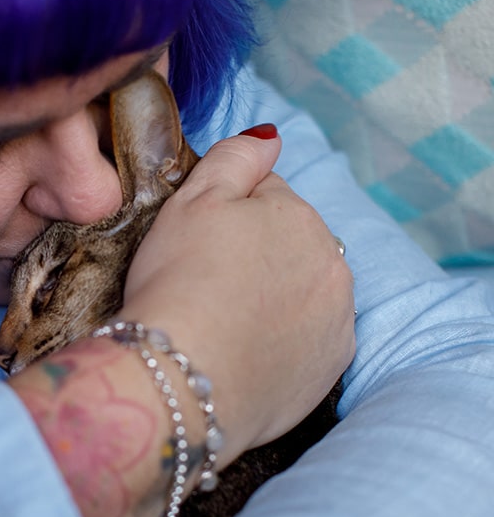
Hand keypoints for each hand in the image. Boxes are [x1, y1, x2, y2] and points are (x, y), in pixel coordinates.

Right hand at [121, 127, 355, 458]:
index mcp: (300, 216)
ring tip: (224, 321)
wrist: (181, 378)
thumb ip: (235, 158)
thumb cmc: (178, 283)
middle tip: (205, 285)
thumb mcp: (192, 201)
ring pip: (301, 293)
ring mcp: (337, 319)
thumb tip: (272, 138)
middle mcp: (333, 263)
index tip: (194, 246)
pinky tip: (244, 351)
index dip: (222, 216)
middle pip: (288, 246)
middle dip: (255, 256)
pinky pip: (306, 341)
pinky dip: (282, 342)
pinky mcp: (329, 369)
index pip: (265, 198)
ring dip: (273, 299)